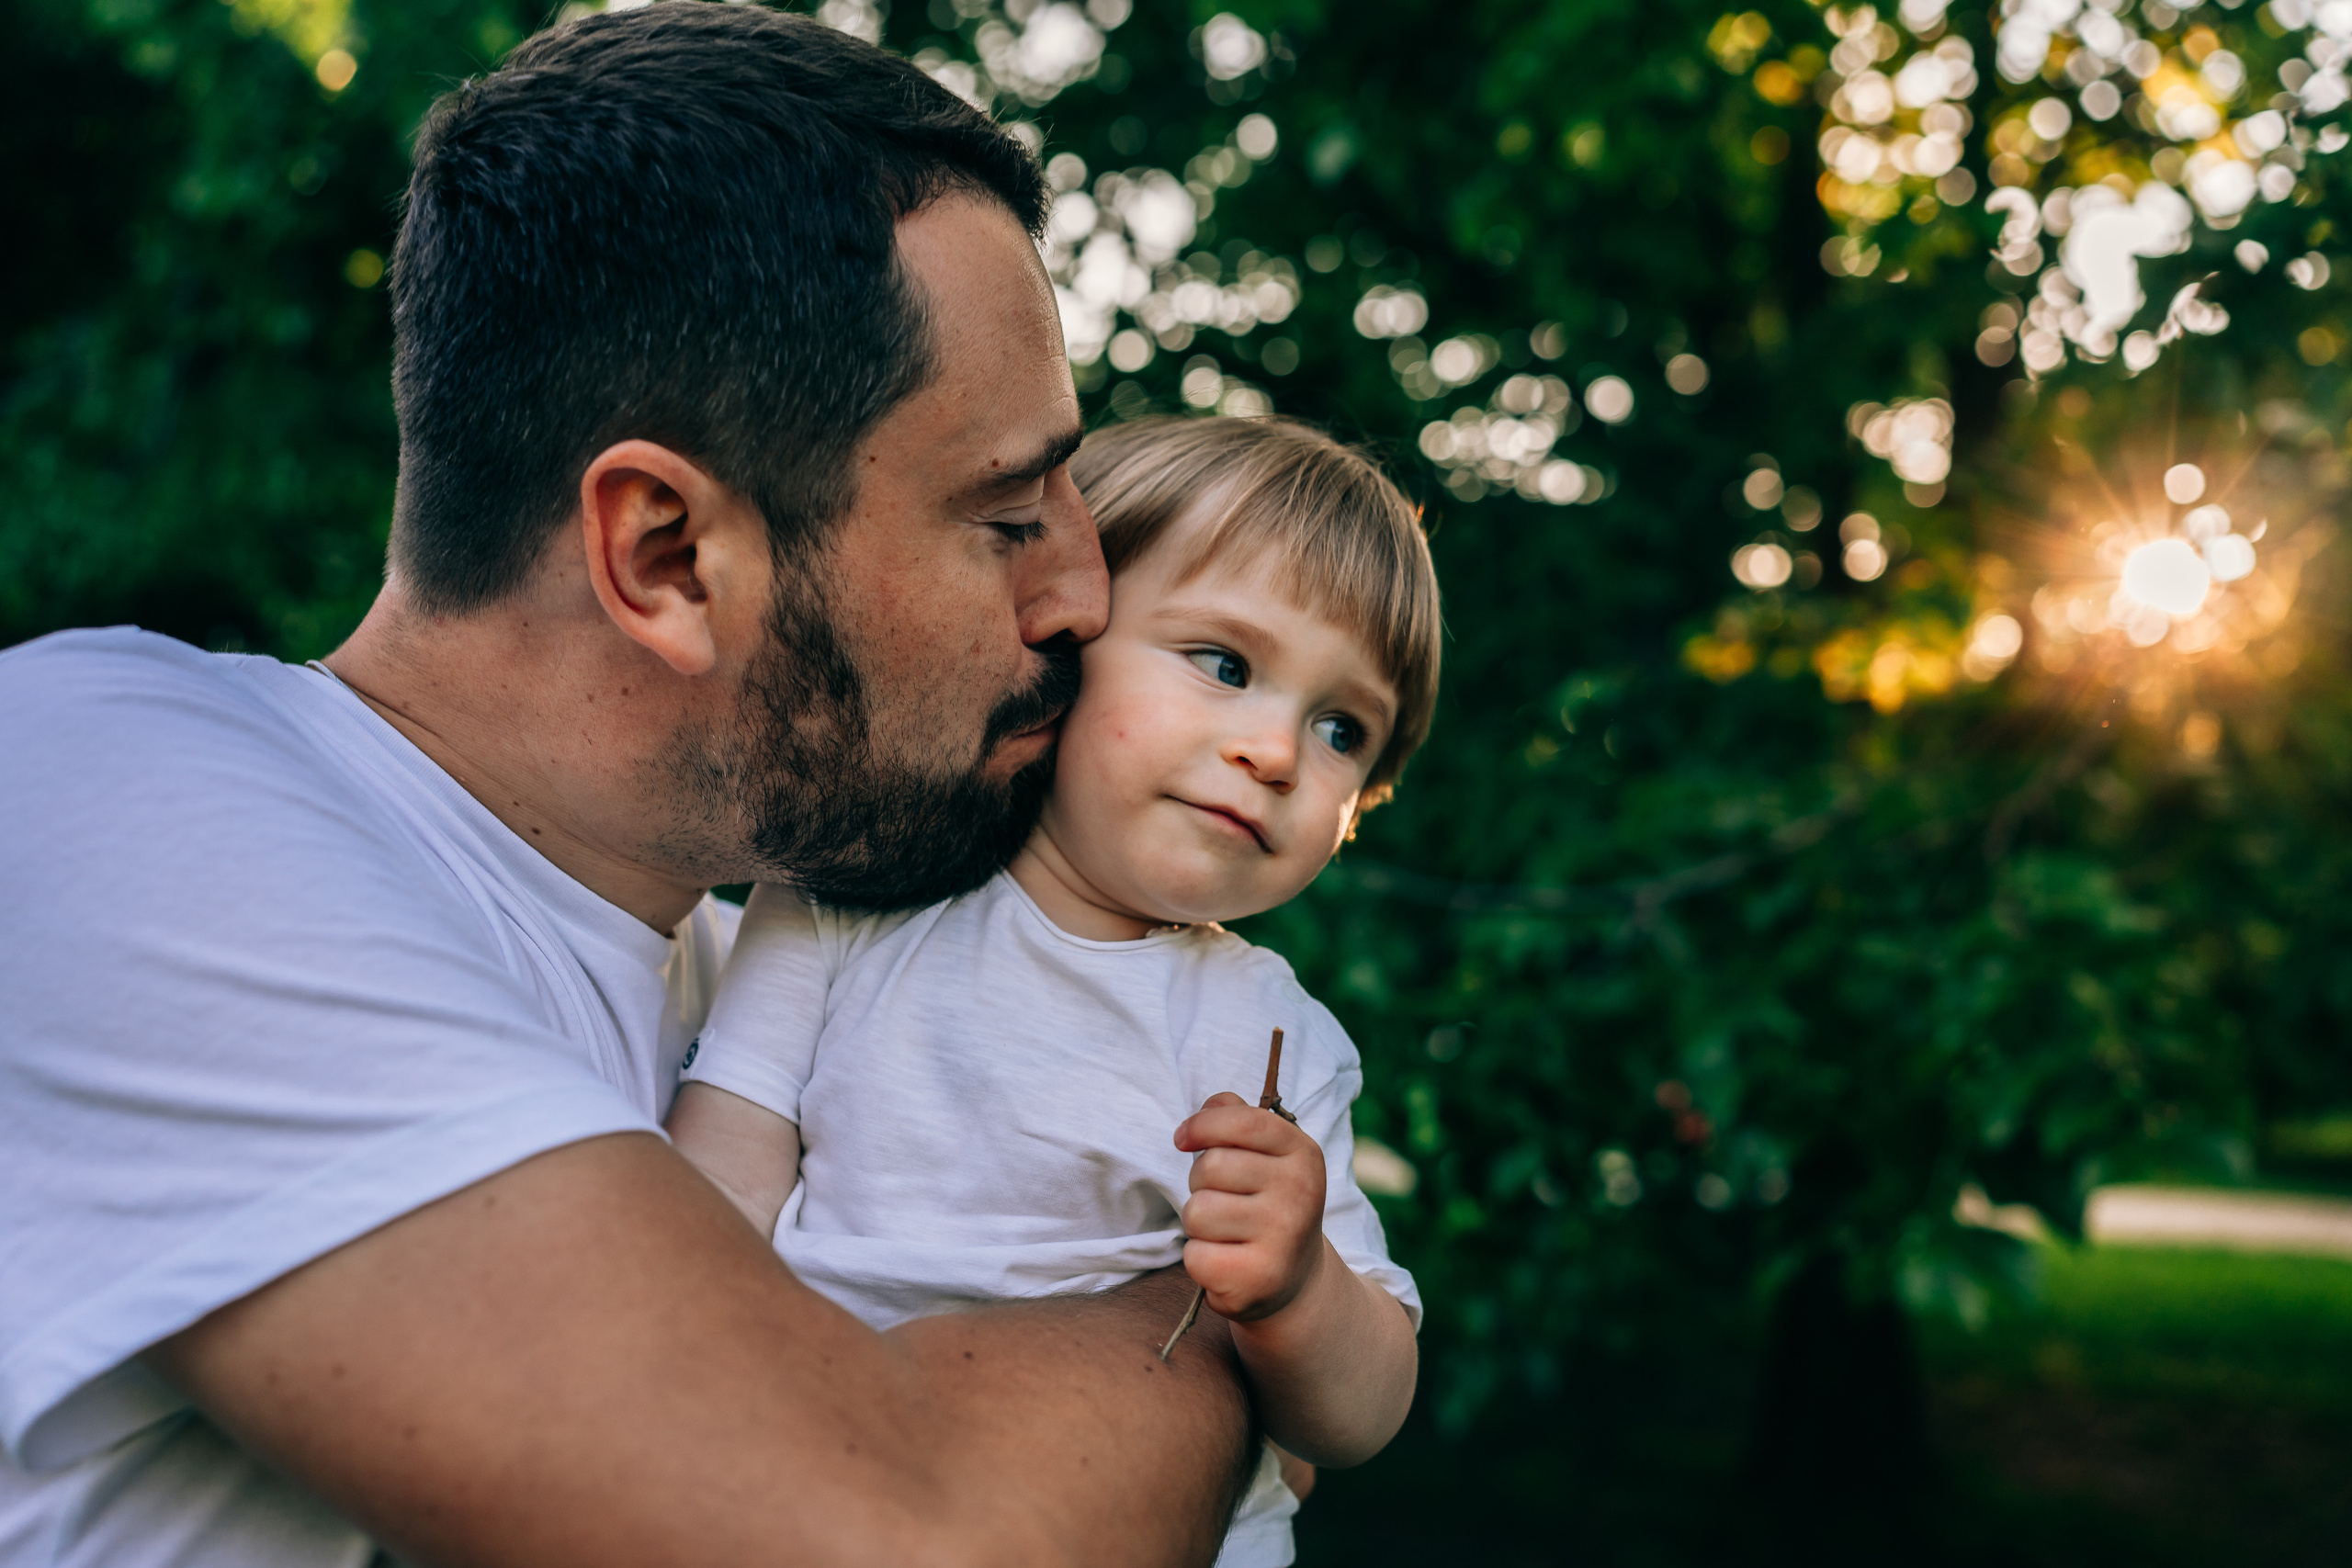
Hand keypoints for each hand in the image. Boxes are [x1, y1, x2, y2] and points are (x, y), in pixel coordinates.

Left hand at [1172, 1091, 1326, 1321]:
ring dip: (1199, 1225)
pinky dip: (1200, 1260)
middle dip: (1200, 1183)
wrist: (1297, 1279)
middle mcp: (1299, 1193)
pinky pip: (1195, 1255)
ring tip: (1226, 1233)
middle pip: (1210, 1167)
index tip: (1182, 1138)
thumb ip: (1239, 1121)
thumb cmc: (1269, 1205)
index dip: (1202, 1125)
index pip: (1244, 1122)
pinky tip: (1227, 1263)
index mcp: (1303, 1154)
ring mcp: (1282, 1238)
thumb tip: (1211, 1105)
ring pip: (1197, 1212)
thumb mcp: (1268, 1156)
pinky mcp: (1258, 1278)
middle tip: (1223, 1200)